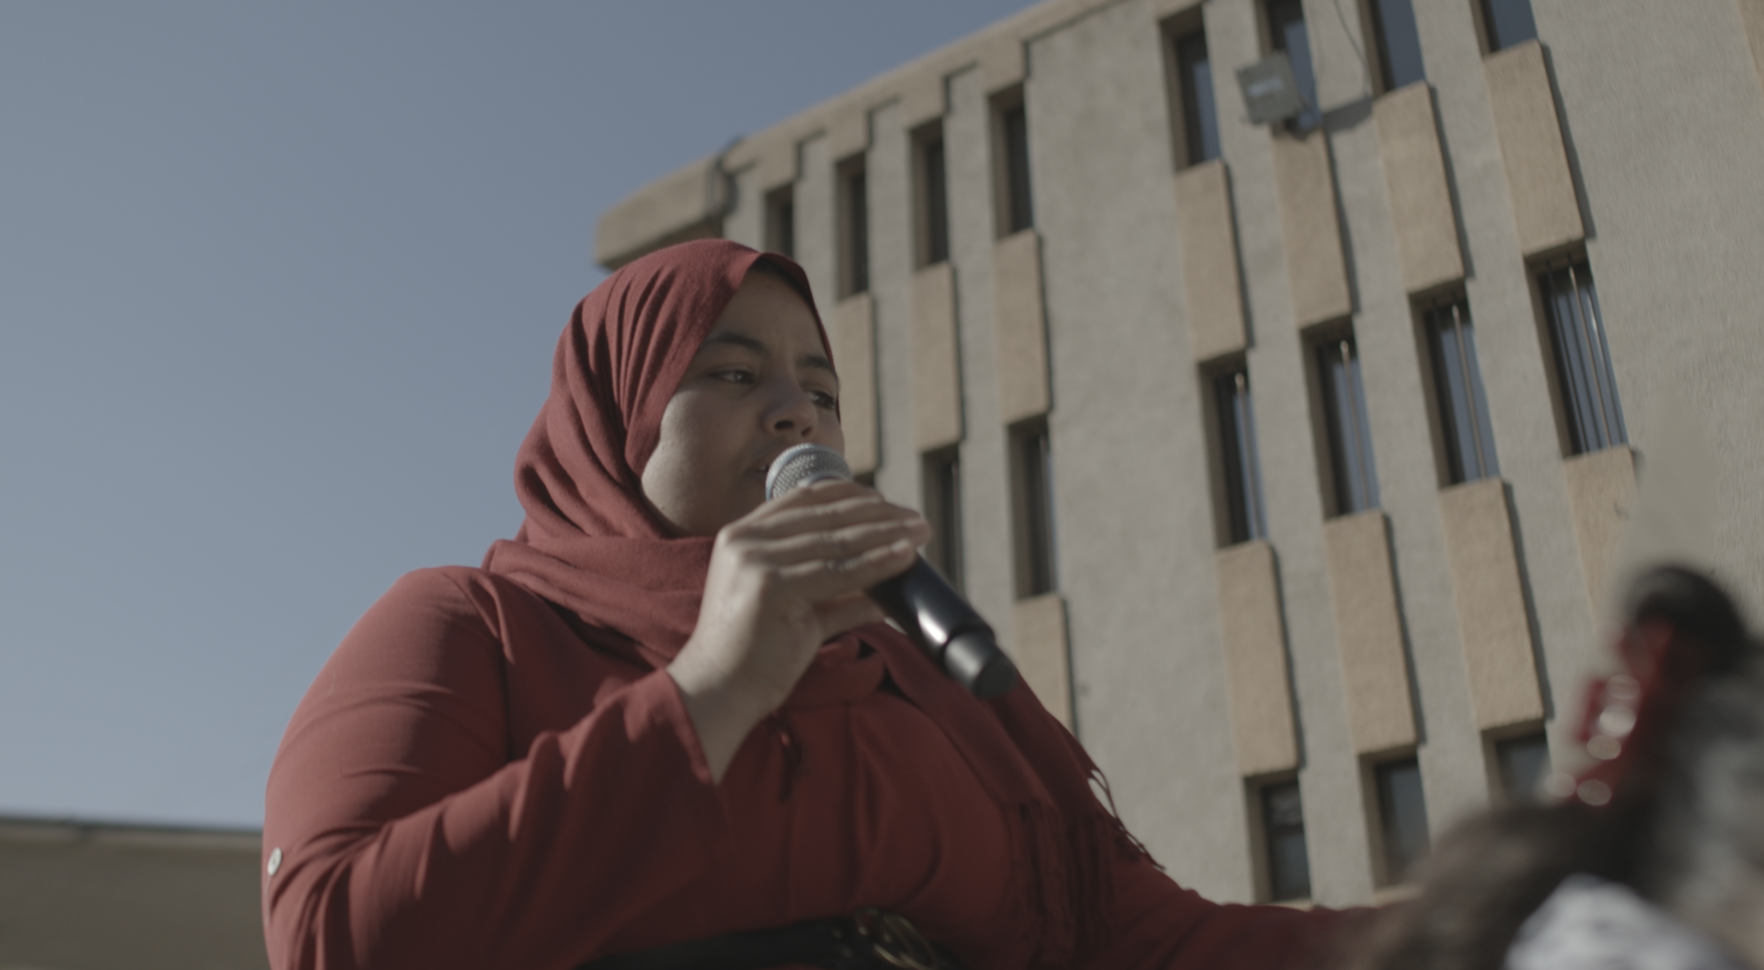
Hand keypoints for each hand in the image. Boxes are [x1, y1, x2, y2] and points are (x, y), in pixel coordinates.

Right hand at [668, 480, 928, 780]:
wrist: (719, 691)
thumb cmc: (754, 655)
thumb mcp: (796, 608)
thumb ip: (834, 592)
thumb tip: (883, 589)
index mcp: (742, 535)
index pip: (804, 498)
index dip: (850, 495)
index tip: (887, 502)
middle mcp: (745, 539)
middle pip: (826, 514)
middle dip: (878, 513)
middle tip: (916, 518)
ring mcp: (756, 559)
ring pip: (837, 540)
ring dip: (886, 532)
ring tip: (919, 531)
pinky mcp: (771, 585)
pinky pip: (839, 571)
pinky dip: (877, 562)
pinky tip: (904, 556)